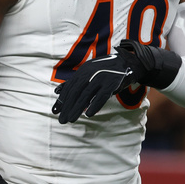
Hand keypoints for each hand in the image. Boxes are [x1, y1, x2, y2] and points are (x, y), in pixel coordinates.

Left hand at [52, 39, 180, 122]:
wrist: (129, 63)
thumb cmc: (106, 70)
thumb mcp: (88, 73)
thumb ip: (73, 82)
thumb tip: (56, 91)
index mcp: (83, 71)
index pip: (69, 87)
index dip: (62, 100)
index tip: (55, 111)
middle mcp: (90, 73)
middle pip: (75, 93)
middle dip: (67, 107)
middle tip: (61, 120)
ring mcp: (101, 78)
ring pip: (86, 96)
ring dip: (77, 109)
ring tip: (71, 120)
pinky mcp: (111, 83)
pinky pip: (101, 96)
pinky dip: (94, 105)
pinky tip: (89, 114)